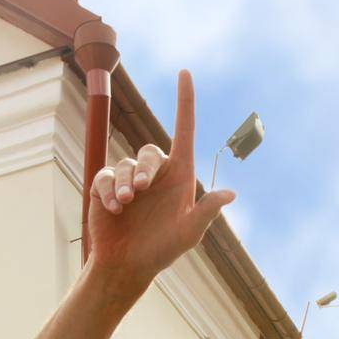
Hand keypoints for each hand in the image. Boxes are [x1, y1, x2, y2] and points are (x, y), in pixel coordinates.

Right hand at [87, 70, 234, 295]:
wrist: (128, 266)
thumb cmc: (162, 250)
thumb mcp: (188, 233)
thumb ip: (207, 212)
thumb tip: (230, 194)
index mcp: (179, 176)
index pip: (184, 131)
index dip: (185, 102)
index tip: (185, 73)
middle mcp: (156, 173)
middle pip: (150, 151)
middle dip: (145, 169)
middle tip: (141, 191)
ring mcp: (130, 180)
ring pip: (127, 165)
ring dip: (126, 184)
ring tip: (126, 204)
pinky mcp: (107, 187)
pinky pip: (107, 177)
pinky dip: (110, 191)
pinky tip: (114, 209)